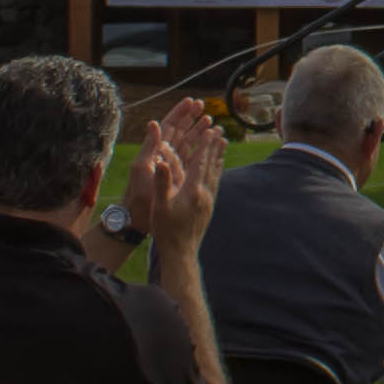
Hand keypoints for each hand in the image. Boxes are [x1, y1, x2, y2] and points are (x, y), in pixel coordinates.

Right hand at [137, 95, 225, 264]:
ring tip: (223, 144)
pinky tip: (217, 170)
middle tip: (220, 131)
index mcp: (192, 191)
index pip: (200, 163)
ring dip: (218, 157)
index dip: (204, 146)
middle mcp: (204, 195)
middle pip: (211, 165)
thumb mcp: (160, 206)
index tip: (209, 130)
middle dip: (214, 147)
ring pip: (216, 174)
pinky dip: (217, 172)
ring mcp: (208, 202)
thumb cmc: (166, 230)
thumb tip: (161, 161)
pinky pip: (215, 184)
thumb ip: (162, 183)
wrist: (180, 253)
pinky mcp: (209, 208)